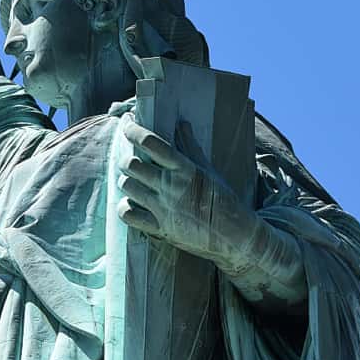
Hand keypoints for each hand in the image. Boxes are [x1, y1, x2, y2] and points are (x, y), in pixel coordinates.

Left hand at [118, 116, 261, 272]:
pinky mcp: (160, 229)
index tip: (128, 123)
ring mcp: (163, 208)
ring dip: (126, 180)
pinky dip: (125, 207)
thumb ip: (191, 147)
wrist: (234, 236)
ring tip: (132, 178)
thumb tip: (182, 123)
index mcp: (184, 168)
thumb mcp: (208, 170)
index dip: (133, 130)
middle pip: (132, 164)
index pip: (150, 143)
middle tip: (128, 155)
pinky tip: (131, 202)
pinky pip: (129, 215)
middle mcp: (171, 186)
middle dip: (125, 157)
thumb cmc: (223, 200)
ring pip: (127, 186)